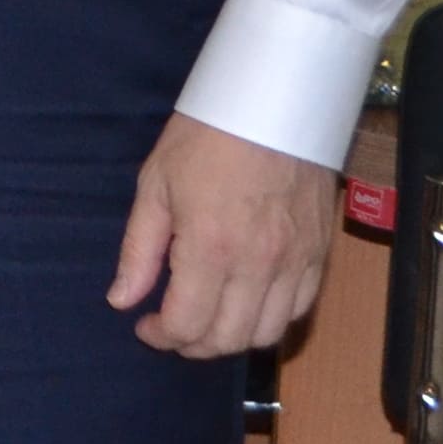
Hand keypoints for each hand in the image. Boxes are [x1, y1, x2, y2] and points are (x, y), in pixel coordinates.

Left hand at [108, 115, 331, 358]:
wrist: (273, 99)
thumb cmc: (206, 136)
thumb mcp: (156, 184)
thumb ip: (139, 250)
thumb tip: (122, 300)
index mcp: (211, 247)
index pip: (186, 325)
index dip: (160, 337)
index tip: (145, 325)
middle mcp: (258, 264)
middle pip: (227, 340)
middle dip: (192, 344)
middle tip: (173, 326)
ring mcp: (295, 261)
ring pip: (267, 333)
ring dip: (233, 338)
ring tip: (210, 318)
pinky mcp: (320, 252)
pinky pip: (300, 308)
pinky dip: (272, 318)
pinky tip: (249, 302)